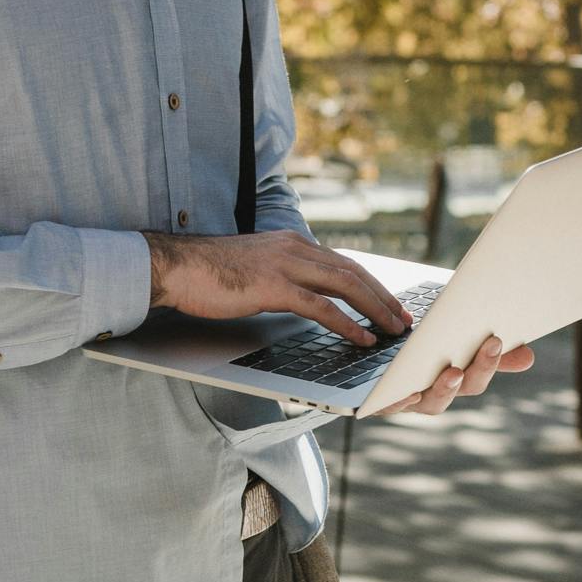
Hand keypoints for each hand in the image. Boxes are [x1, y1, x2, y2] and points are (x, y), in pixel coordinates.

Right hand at [144, 227, 415, 345]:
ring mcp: (284, 266)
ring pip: (345, 285)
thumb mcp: (255, 267)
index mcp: (292, 243)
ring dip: (375, 309)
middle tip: (404, 319)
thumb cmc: (209, 273)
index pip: (343, 262)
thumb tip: (303, 295)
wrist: (176, 266)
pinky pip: (320, 307)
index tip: (391, 302)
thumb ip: (282, 275)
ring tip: (393, 330)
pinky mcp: (273, 287)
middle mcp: (294, 249)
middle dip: (383, 297)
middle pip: (353, 272)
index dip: (372, 283)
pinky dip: (346, 323)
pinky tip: (361, 338)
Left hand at [387, 333, 535, 416]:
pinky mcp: (379, 401)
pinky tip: (410, 389)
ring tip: (453, 372)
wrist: (364, 352)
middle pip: (461, 389)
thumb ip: (482, 351)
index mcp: (451, 380)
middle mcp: (432, 393)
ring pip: (430, 403)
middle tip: (491, 344)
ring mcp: (406, 399)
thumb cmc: (413, 346)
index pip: (477, 377)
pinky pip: (390, 406)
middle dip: (478, 369)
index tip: (500, 338)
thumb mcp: (447, 338)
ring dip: (445, 389)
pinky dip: (400, 400)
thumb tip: (528, 356)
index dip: (491, 361)